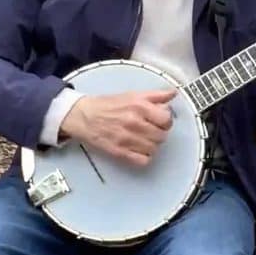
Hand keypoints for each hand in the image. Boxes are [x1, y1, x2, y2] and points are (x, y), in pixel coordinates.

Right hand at [59, 89, 175, 166]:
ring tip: (144, 139)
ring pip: (154, 149)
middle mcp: (134, 123)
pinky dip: (144, 157)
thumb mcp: (132, 94)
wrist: (83, 116)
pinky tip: (139, 150)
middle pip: (162, 136)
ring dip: (152, 145)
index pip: (166, 119)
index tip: (160, 120)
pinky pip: (143, 160)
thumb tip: (172, 94)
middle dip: (159, 133)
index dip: (166, 121)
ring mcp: (127, 139)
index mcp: (139, 107)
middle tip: (151, 130)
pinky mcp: (119, 152)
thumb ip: (155, 95)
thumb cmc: (107, 105)